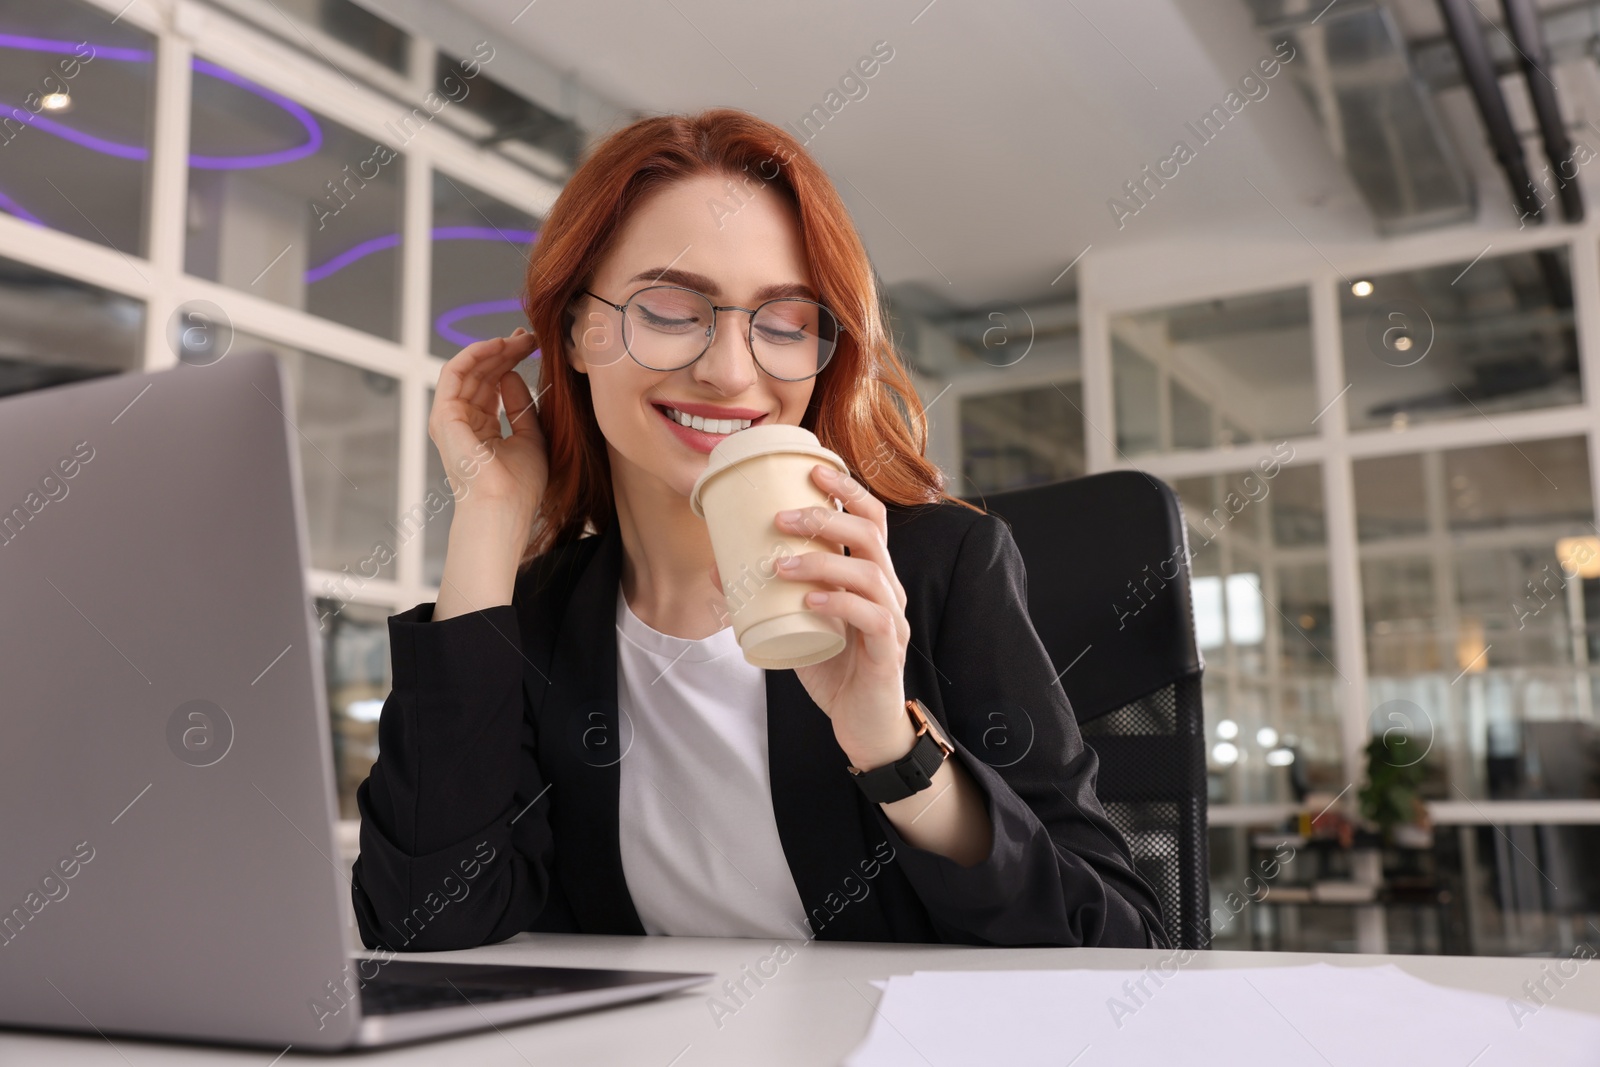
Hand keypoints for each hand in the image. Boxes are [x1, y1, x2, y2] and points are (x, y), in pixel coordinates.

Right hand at [429, 329, 546, 528]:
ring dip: (493, 350)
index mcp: (481, 430)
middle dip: (504, 352)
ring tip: (519, 338)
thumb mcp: (532, 438)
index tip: (533, 347)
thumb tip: (512, 376)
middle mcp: (462, 423)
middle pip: (481, 376)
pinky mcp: (443, 416)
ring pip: (468, 370)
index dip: (511, 363)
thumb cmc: (520, 485)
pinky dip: (474, 355)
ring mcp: (450, 420)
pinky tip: (498, 345)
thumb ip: (522, 407)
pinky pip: (454, 374)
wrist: (505, 507)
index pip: (492, 387)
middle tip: (529, 336)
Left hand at [714, 464, 916, 770]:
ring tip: (782, 563)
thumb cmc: (834, 669)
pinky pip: (872, 617)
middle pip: (872, 533)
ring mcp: (892, 619)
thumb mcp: (797, 624)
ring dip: (823, 561)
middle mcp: (887, 590)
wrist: (864, 725)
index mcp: (871, 575)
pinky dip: (838, 603)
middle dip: (827, 517)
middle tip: (782, 517)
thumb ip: (770, 596)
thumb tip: (720, 566)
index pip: (871, 518)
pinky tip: (810, 600)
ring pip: (870, 572)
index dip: (847, 490)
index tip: (813, 469)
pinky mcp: (888, 651)